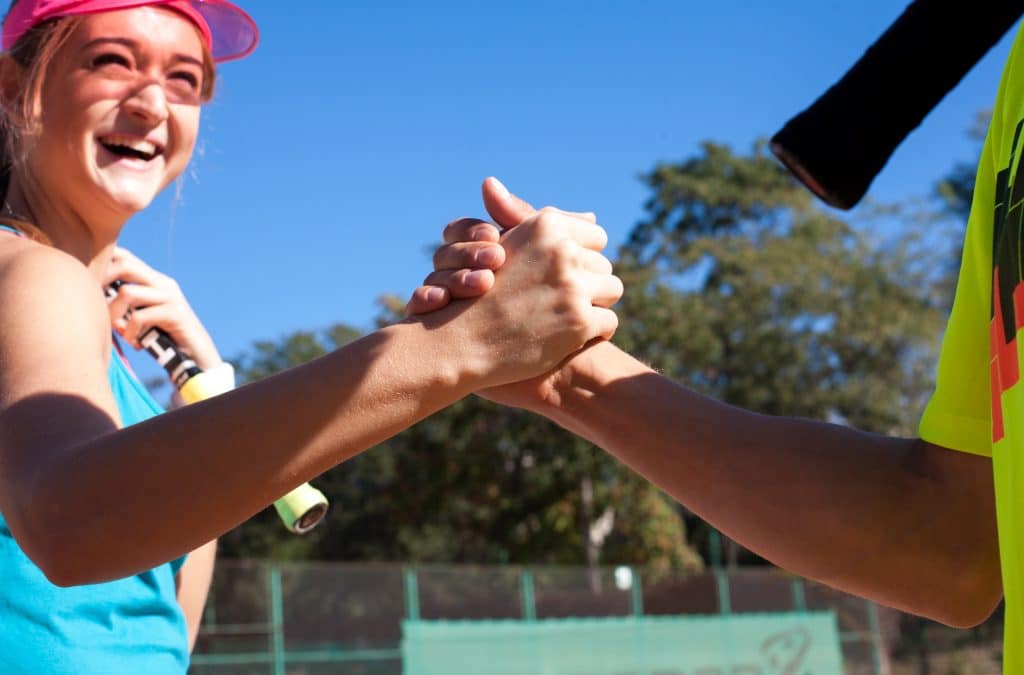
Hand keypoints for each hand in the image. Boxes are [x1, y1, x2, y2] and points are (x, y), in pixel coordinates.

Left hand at [102, 247, 221, 370]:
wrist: (198, 357)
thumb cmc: (164, 339)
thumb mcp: (142, 317)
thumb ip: (125, 306)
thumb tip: (94, 300)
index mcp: (154, 280)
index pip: (125, 257)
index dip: (103, 263)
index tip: (88, 284)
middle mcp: (163, 283)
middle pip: (125, 265)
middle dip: (103, 283)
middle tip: (97, 306)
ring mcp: (171, 297)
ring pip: (127, 291)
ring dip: (114, 314)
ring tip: (118, 331)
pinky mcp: (176, 314)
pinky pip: (140, 317)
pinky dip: (130, 332)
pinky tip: (134, 344)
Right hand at [414, 196, 621, 389]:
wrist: (461, 341)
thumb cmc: (482, 295)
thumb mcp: (508, 247)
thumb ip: (548, 229)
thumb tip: (592, 215)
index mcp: (545, 226)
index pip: (595, 234)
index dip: (582, 255)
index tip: (564, 273)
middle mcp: (562, 251)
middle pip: (604, 264)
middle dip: (589, 281)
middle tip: (561, 300)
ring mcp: (572, 287)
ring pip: (613, 289)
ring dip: (596, 305)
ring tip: (569, 316)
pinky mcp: (579, 322)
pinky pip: (609, 321)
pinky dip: (595, 332)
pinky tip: (574, 338)